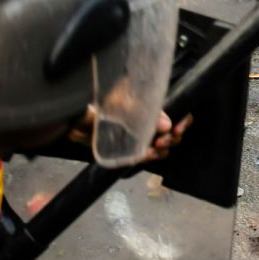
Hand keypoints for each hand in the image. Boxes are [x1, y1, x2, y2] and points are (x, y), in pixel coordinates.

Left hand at [67, 108, 191, 162]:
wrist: (75, 122)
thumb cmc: (97, 106)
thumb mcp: (120, 103)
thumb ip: (143, 112)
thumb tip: (166, 124)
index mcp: (149, 102)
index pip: (179, 108)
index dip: (183, 120)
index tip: (178, 128)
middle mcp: (149, 117)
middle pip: (175, 130)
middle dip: (173, 138)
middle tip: (162, 141)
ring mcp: (142, 134)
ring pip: (164, 145)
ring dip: (162, 150)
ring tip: (153, 149)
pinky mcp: (133, 148)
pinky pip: (148, 155)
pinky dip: (149, 157)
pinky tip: (146, 155)